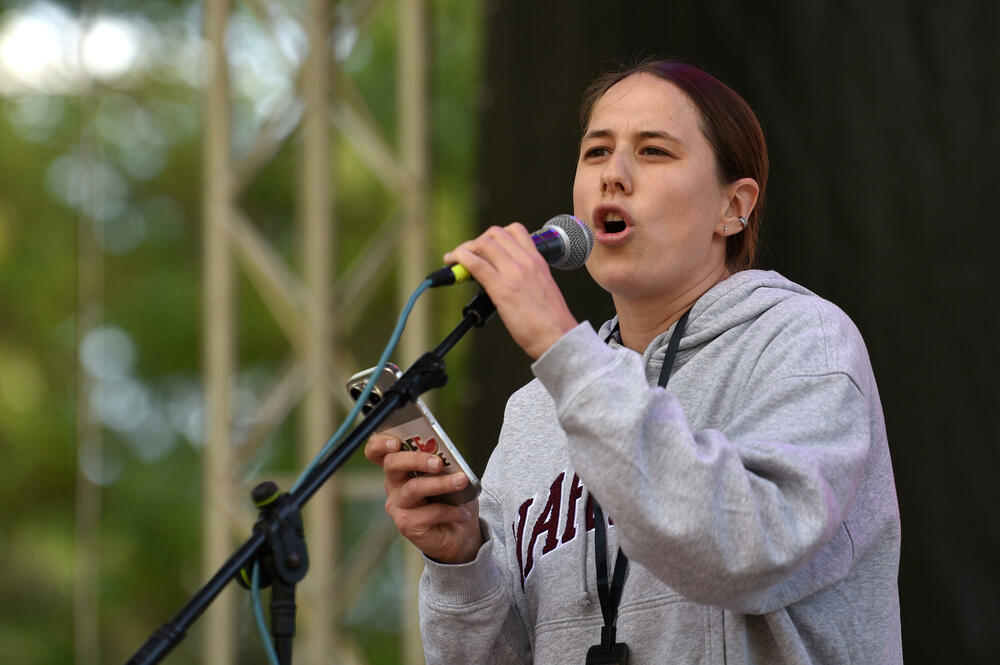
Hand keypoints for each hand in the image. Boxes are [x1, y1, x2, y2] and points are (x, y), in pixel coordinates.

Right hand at [364, 433, 482, 563]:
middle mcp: (393, 485)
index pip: (377, 451)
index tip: (395, 442)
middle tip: (438, 462)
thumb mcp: (450, 475)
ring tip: (461, 481)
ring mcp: (398, 505)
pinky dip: (451, 511)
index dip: (380, 444)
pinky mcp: (406, 524)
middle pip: (393, 464)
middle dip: (416, 459)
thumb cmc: (453, 499)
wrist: (460, 534)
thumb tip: (448, 456)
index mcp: (401, 468)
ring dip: (441, 483)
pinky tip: (463, 513)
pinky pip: (429, 512)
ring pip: (414, 488)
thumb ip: (444, 463)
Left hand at [444, 223, 577, 358]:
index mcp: (538, 261)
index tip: (485, 247)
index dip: (495, 236)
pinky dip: (460, 259)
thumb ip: (527, 278)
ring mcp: (514, 273)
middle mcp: (526, 262)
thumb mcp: (543, 288)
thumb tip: (506, 279)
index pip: (515, 230)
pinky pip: (475, 264)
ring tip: (456, 260)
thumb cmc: (552, 321)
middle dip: (477, 241)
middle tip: (468, 255)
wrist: (558, 337)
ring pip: (483, 244)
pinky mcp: (502, 289)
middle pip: (495, 233)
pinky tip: (454, 263)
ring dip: (464, 249)